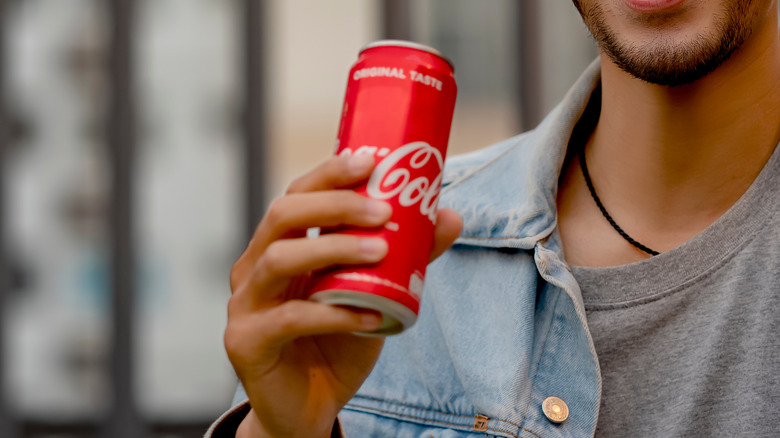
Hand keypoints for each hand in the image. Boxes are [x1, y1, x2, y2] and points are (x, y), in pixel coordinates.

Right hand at [225, 153, 461, 437]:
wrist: (307, 408)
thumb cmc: (337, 342)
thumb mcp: (376, 293)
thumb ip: (406, 257)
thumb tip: (450, 216)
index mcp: (280, 246)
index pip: (297, 194)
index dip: (329, 173)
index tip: (370, 159)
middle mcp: (254, 267)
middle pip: (282, 215)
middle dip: (335, 204)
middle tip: (383, 210)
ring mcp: (244, 304)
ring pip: (280, 259)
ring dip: (333, 249)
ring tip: (380, 252)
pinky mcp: (246, 342)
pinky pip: (290, 319)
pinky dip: (334, 314)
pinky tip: (371, 315)